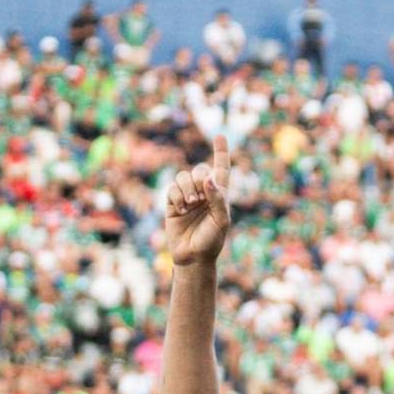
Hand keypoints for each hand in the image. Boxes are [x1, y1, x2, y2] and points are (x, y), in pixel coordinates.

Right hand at [165, 134, 230, 265]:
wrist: (193, 257)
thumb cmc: (211, 242)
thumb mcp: (221, 222)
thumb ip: (218, 199)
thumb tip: (209, 178)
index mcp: (219, 195)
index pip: (221, 169)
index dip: (221, 152)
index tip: (220, 136)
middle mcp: (203, 193)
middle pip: (200, 170)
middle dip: (199, 178)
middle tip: (200, 198)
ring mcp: (187, 197)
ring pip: (183, 176)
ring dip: (187, 187)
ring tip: (191, 204)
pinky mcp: (173, 203)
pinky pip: (172, 189)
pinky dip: (177, 197)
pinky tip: (181, 210)